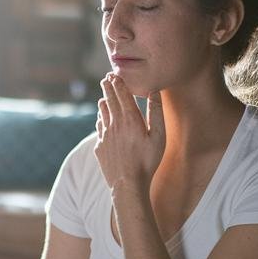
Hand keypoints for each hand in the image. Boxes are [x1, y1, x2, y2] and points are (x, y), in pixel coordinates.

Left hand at [94, 73, 164, 190]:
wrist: (128, 184)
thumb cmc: (148, 161)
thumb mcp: (158, 136)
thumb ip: (155, 112)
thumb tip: (154, 92)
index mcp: (130, 119)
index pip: (121, 94)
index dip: (118, 82)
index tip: (114, 74)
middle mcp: (114, 123)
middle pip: (109, 100)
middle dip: (108, 87)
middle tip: (106, 78)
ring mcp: (105, 135)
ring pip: (102, 113)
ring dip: (103, 101)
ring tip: (104, 96)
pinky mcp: (99, 146)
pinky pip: (99, 127)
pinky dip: (100, 119)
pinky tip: (102, 119)